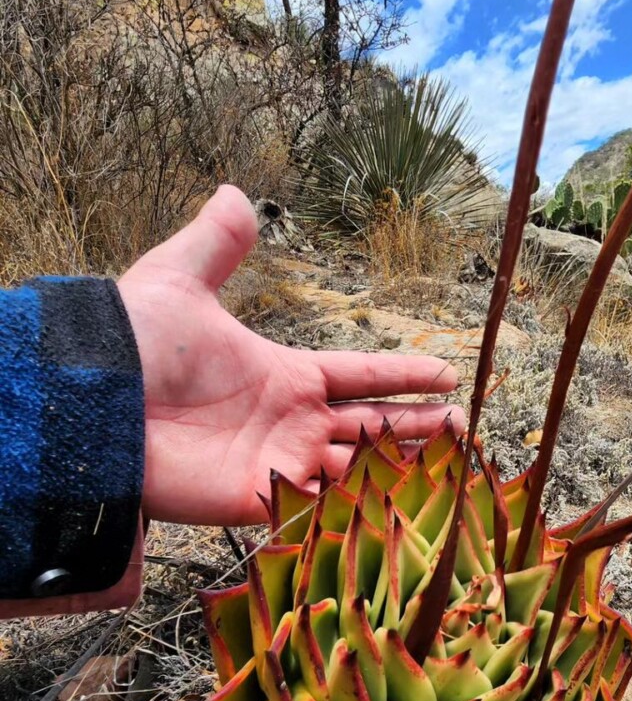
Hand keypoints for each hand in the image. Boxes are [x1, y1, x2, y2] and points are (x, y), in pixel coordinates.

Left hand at [118, 186, 461, 524]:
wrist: (96, 404)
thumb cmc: (138, 343)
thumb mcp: (179, 279)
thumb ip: (216, 245)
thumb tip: (234, 193)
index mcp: (286, 374)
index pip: (361, 375)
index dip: (406, 376)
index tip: (449, 375)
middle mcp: (292, 422)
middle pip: (374, 426)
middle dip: (421, 427)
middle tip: (466, 427)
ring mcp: (281, 463)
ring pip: (360, 470)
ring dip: (405, 468)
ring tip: (453, 463)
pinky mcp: (263, 500)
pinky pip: (325, 507)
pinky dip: (363, 507)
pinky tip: (406, 505)